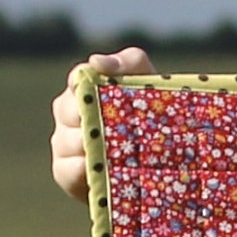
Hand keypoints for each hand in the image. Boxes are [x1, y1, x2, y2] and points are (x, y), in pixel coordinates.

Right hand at [51, 48, 150, 197]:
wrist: (172, 170)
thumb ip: (130, 63)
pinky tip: (95, 170)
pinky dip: (78, 170)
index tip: (96, 90)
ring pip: (65, 140)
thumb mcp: (151, 86)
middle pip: (66, 110)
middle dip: (88, 117)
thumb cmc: (158, 120)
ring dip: (88, 146)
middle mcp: (70, 114)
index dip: (84, 83)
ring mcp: (65, 144)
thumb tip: (96, 62)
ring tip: (111, 153)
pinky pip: (64, 170)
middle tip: (111, 127)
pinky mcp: (67, 174)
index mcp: (88, 90)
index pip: (78, 79)